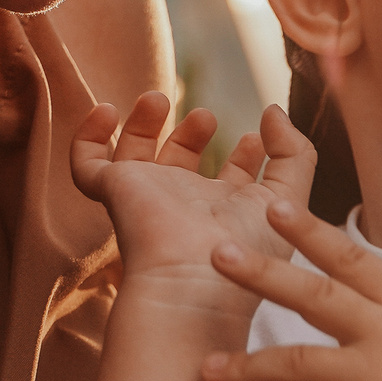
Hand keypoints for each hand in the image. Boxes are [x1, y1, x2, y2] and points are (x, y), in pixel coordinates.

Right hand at [70, 93, 314, 317]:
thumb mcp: (289, 198)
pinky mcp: (116, 192)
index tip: (257, 135)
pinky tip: (106, 112)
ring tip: (159, 99)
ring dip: (144, 123)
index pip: (232, 179)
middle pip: (181, 162)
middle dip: (193, 133)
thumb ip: (294, 152)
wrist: (196, 282)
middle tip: (208, 116)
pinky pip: (87, 163)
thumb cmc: (247, 250)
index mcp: (227, 212)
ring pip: (134, 155)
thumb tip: (274, 111)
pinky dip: (89, 136)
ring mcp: (148, 197)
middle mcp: (186, 205)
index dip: (245, 155)